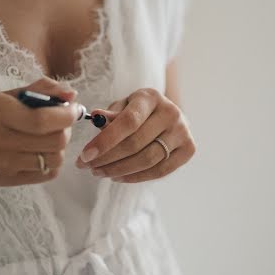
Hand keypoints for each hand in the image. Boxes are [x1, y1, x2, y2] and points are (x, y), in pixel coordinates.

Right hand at [0, 77, 81, 185]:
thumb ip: (42, 90)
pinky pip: (48, 173)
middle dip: (66, 130)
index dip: (66, 116)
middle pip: (54, 141)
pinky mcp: (11, 179)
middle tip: (61, 123)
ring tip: (50, 137)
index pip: (42, 120)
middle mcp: (0, 140)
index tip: (72, 110)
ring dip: (60, 147)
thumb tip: (72, 95)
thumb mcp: (7, 96)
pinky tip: (42, 151)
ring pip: (55, 159)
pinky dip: (52, 161)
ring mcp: (5, 164)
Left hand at [75, 88, 195, 182]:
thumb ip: (110, 115)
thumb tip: (96, 117)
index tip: (85, 156)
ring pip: (147, 160)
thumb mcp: (123, 107)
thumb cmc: (138, 111)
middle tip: (88, 167)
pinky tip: (118, 176)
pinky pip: (160, 171)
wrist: (166, 116)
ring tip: (100, 172)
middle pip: (135, 144)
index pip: (128, 122)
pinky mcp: (188, 149)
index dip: (105, 141)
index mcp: (151, 97)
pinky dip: (136, 177)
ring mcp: (182, 131)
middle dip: (107, 159)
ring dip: (119, 170)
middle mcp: (171, 112)